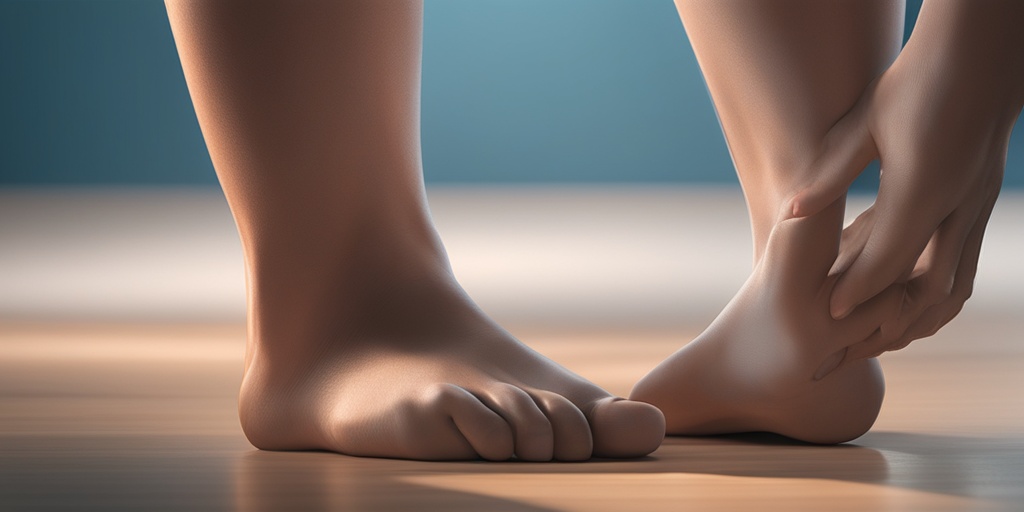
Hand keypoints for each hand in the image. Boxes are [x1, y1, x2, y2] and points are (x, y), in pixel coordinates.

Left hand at [785, 38, 1015, 357]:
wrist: (984, 55)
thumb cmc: (918, 81)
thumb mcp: (867, 123)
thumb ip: (829, 172)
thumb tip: (790, 209)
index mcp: (925, 191)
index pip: (886, 260)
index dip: (856, 291)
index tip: (828, 315)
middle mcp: (959, 208)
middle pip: (929, 290)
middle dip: (891, 320)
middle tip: (852, 341)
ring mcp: (977, 207)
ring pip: (956, 284)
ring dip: (918, 312)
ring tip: (878, 328)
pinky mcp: (981, 201)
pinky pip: (962, 262)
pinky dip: (932, 285)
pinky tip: (894, 282)